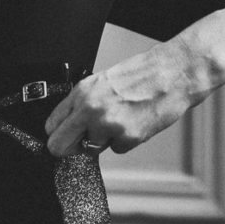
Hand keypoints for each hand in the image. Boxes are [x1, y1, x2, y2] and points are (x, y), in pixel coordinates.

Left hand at [44, 37, 215, 156]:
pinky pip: (117, 149)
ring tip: (123, 118)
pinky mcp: (127, 137)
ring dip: (106, 140)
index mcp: (82, 92)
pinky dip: (126, 140)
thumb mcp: (103, 81)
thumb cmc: (142, 75)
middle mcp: (90, 109)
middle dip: (70, 147)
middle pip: (60, 146)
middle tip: (83, 142)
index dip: (58, 134)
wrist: (173, 74)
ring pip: (93, 149)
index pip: (51, 125)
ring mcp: (108, 124)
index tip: (65, 137)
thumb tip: (69, 125)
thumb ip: (83, 103)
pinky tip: (136, 121)